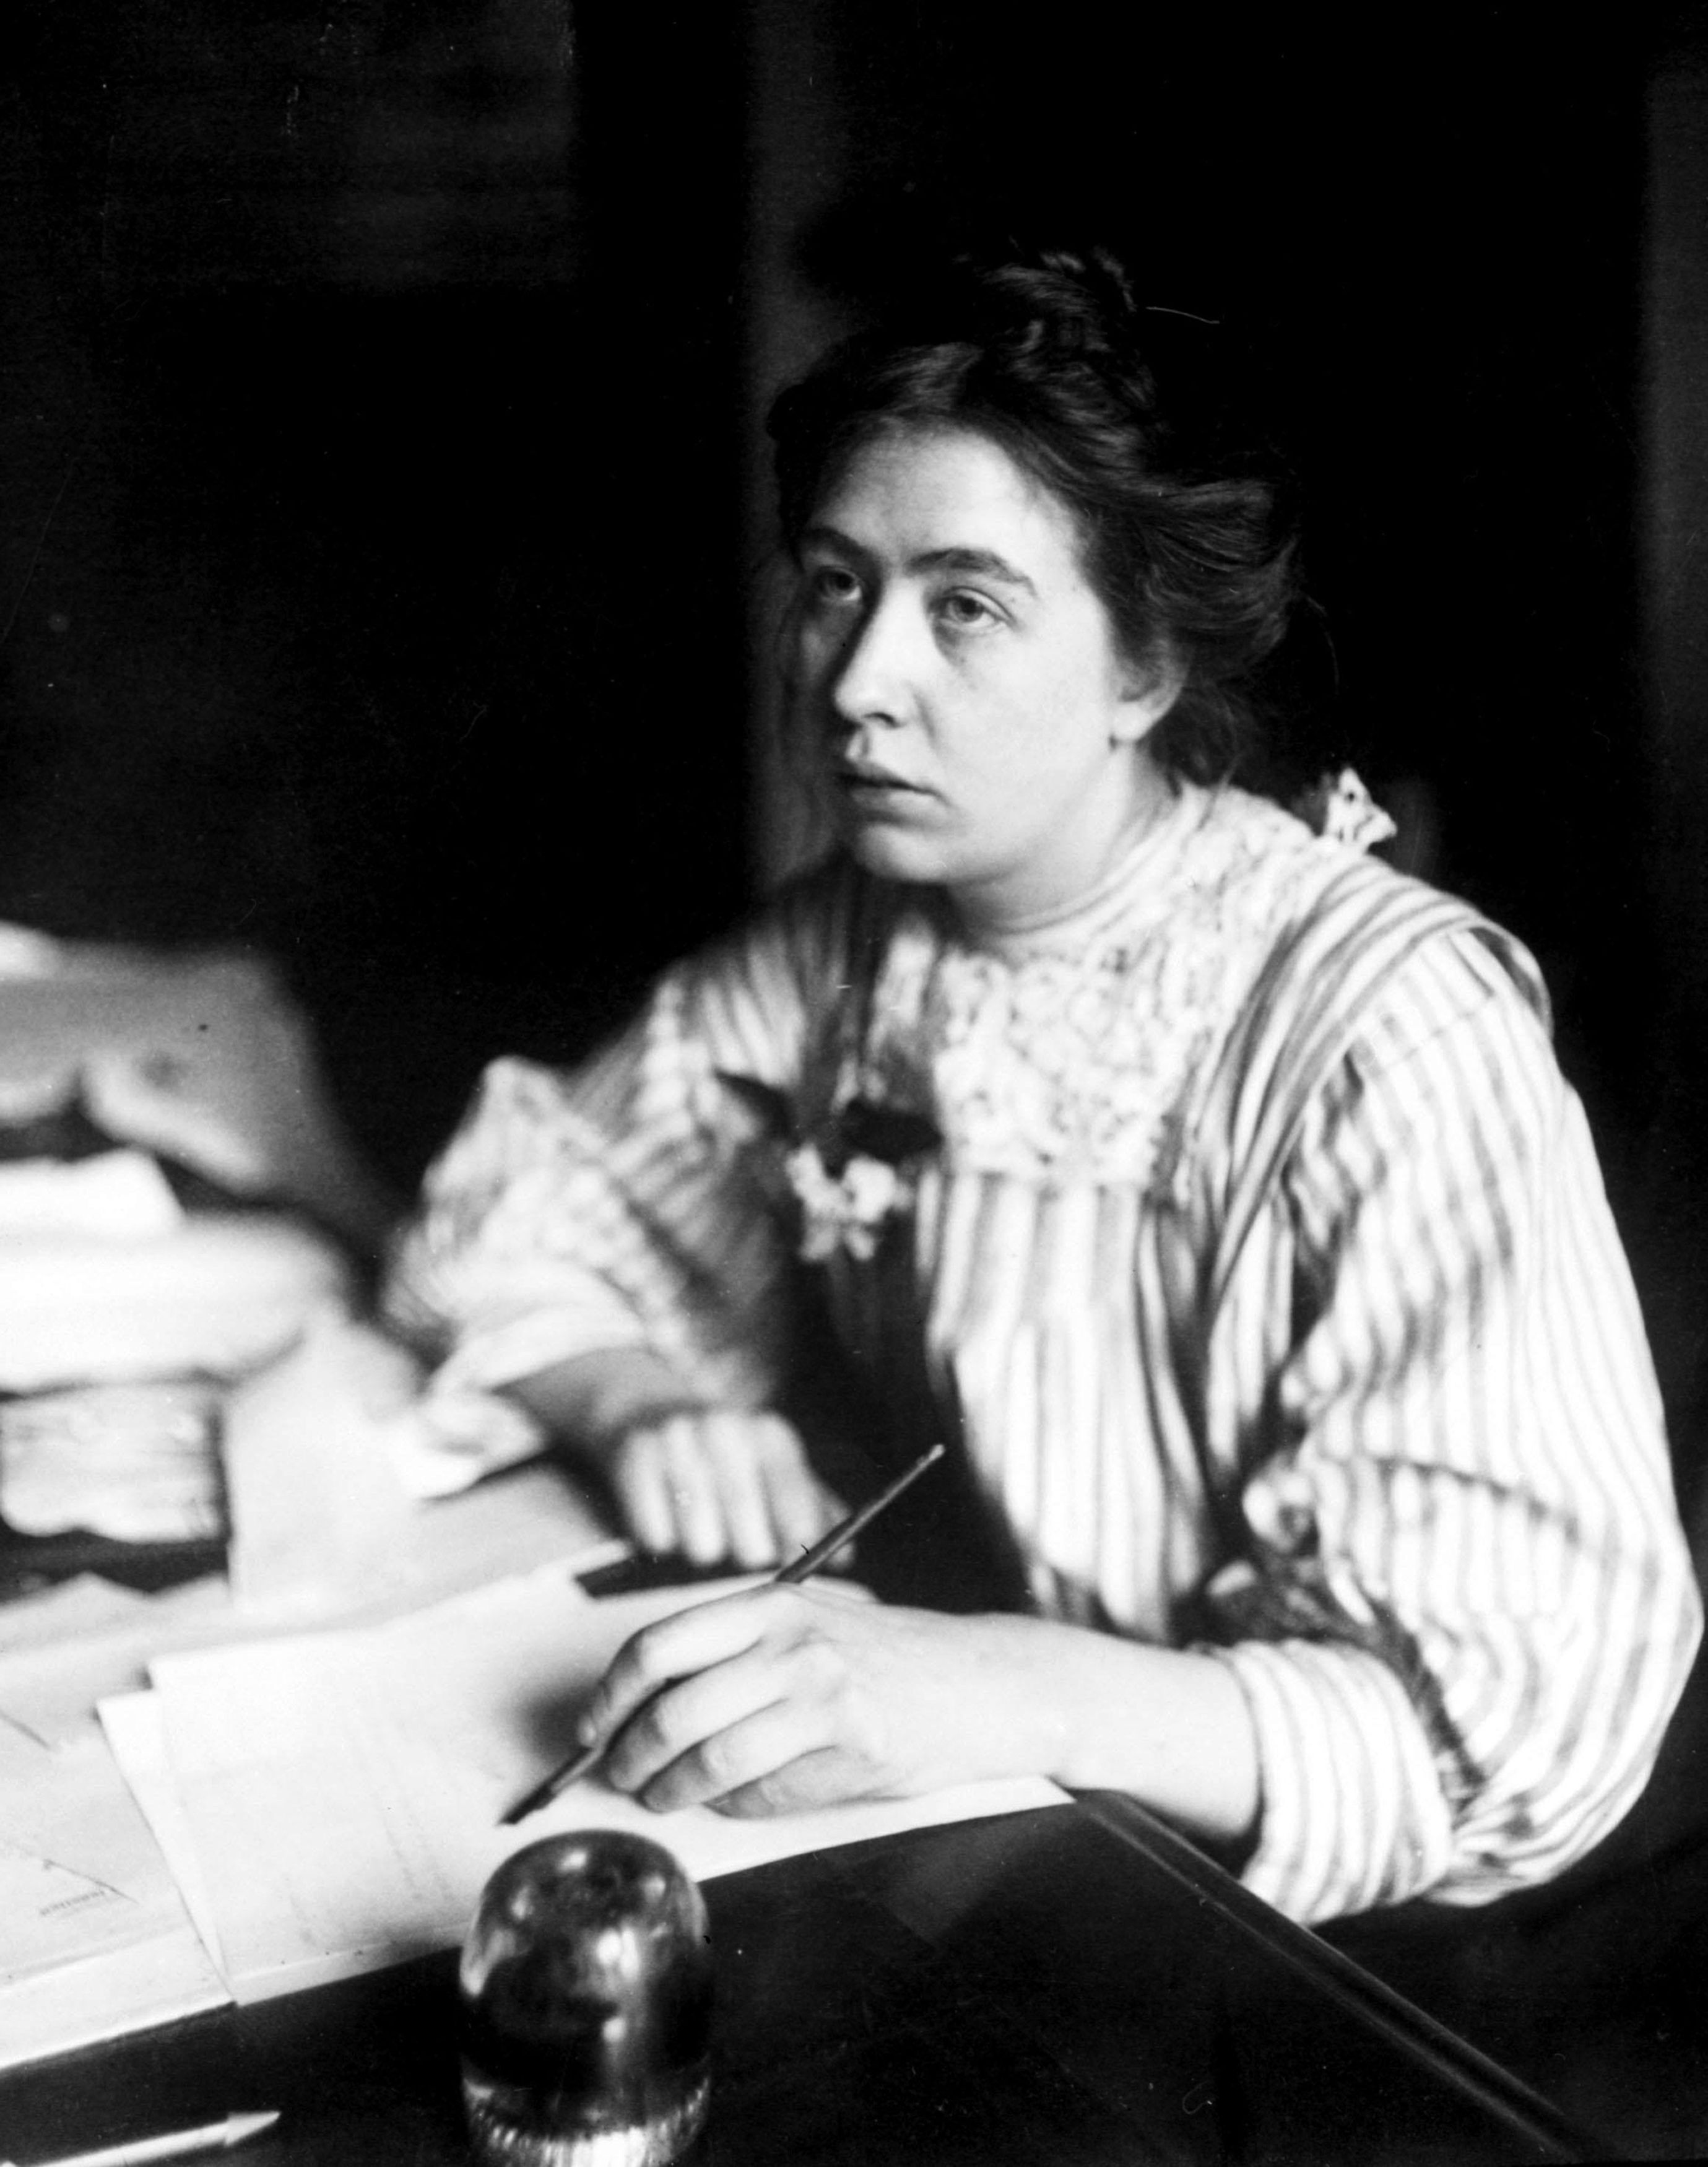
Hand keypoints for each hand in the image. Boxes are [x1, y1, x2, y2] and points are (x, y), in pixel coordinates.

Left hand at [578, 1582, 1050, 1814]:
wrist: (978, 1683)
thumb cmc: (883, 1660)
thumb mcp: (805, 1626)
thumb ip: (731, 1655)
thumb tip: (637, 1711)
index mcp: (768, 1603)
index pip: (657, 1646)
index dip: (610, 1696)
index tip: (592, 1729)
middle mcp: (790, 1641)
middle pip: (671, 1711)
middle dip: (630, 1758)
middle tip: (622, 1777)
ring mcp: (821, 1692)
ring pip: (708, 1760)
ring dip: (672, 1791)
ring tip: (665, 1796)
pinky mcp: (849, 1744)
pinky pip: (760, 1793)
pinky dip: (732, 1806)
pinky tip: (732, 1799)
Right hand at [606, 1409, 847, 1569]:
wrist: (641, 1404)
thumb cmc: (723, 1452)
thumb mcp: (773, 1464)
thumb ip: (814, 1508)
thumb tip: (846, 1557)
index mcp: (772, 1436)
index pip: (800, 1514)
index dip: (799, 1553)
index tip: (792, 1570)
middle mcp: (728, 1431)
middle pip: (751, 1546)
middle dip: (744, 1558)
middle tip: (735, 1542)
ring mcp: (679, 1442)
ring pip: (703, 1548)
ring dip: (700, 1552)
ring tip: (698, 1526)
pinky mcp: (634, 1456)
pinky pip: (656, 1539)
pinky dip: (659, 1542)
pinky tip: (663, 1516)